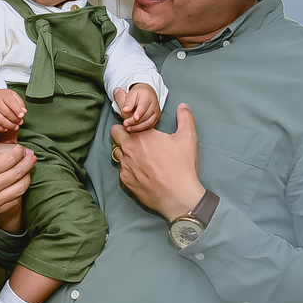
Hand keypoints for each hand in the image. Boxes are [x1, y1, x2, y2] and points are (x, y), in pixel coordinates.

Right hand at [0, 87, 26, 132]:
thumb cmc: (2, 97)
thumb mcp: (12, 95)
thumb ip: (19, 102)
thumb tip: (23, 111)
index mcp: (2, 94)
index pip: (11, 102)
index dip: (17, 110)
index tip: (22, 115)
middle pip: (6, 112)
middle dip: (15, 119)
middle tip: (20, 122)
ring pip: (0, 120)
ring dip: (10, 125)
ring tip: (16, 126)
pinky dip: (1, 129)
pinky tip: (6, 129)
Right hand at [0, 133, 35, 261]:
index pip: (8, 159)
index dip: (18, 151)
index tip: (20, 147)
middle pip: (18, 171)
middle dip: (27, 161)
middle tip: (31, 155)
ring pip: (20, 187)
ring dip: (28, 176)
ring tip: (29, 169)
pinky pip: (14, 201)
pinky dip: (20, 192)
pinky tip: (19, 186)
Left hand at [110, 103, 204, 220]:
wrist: (178, 196)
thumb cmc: (182, 166)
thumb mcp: (188, 138)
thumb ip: (185, 118)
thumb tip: (183, 106)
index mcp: (141, 136)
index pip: (123, 123)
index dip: (130, 124)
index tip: (138, 128)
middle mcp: (128, 149)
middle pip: (114, 135)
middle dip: (122, 134)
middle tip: (136, 139)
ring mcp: (125, 166)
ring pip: (116, 153)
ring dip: (124, 151)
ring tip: (139, 155)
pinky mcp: (125, 181)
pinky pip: (121, 170)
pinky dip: (128, 168)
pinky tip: (141, 171)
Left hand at [113, 84, 160, 131]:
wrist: (146, 94)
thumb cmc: (137, 95)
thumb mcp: (130, 94)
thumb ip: (127, 102)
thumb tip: (125, 110)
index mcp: (147, 96)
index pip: (144, 106)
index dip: (139, 112)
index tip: (134, 118)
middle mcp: (154, 105)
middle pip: (146, 116)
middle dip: (135, 122)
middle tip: (125, 124)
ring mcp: (156, 112)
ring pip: (148, 123)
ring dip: (138, 127)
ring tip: (128, 128)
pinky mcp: (156, 118)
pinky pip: (150, 126)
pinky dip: (141, 129)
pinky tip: (134, 129)